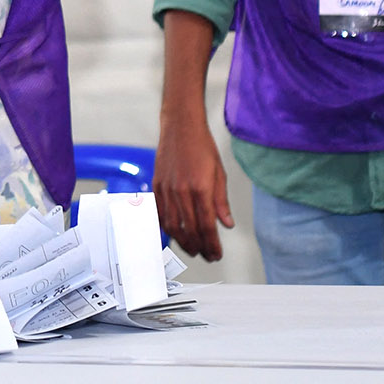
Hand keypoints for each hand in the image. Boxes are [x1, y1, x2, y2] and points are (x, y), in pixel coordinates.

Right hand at [153, 112, 234, 260]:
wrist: (181, 127)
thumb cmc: (202, 146)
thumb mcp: (219, 173)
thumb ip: (221, 201)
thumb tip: (227, 224)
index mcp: (201, 189)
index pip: (207, 226)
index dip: (212, 244)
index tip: (217, 254)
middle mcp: (182, 192)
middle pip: (190, 230)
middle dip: (200, 247)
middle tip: (207, 256)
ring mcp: (167, 190)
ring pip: (172, 226)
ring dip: (182, 242)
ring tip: (192, 249)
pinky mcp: (157, 186)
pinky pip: (160, 214)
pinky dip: (166, 227)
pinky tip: (175, 233)